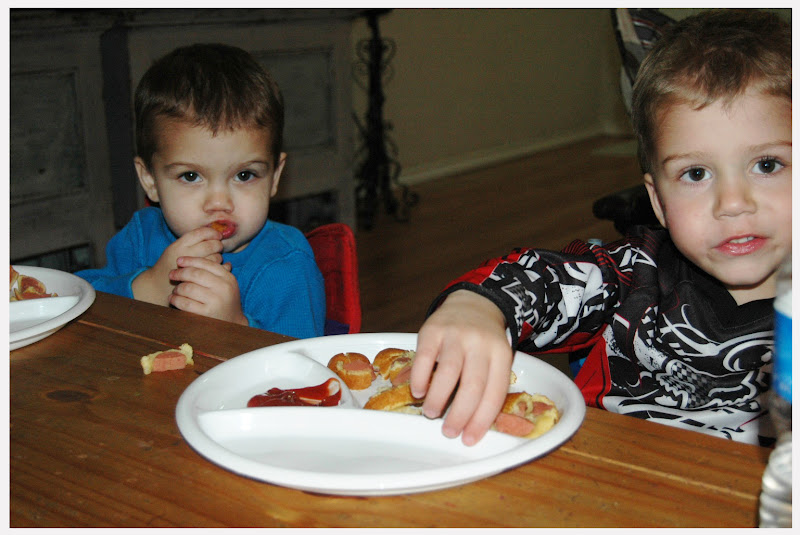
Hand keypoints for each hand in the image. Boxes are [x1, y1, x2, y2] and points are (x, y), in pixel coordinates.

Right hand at [132, 227, 223, 305]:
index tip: (218, 235)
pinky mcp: (198, 279)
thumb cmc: (170, 264)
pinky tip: (213, 268)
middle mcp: (186, 255)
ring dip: (219, 256)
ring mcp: (193, 267)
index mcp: (180, 244)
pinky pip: (214, 270)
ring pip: (215, 257)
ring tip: (215, 257)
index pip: (201, 233)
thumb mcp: (177, 248)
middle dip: (218, 244)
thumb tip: (217, 234)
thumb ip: (193, 241)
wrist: (158, 285)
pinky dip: (218, 267)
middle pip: (211, 245)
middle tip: (219, 247)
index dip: (212, 232)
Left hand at [168, 256, 246, 324]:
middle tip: (172, 274)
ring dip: (177, 288)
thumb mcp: (226, 284)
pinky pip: (185, 303)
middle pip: (196, 274)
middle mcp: (223, 288)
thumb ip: (213, 271)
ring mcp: (215, 301)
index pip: (207, 264)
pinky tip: (173, 299)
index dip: (191, 260)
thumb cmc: (225, 301)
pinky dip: (176, 299)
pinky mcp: (206, 313)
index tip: (179, 260)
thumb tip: (187, 259)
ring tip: (175, 290)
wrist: (233, 324)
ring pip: (188, 288)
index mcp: (228, 278)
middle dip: (180, 272)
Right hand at [410, 289, 512, 445]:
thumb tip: (471, 425)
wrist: (473, 303)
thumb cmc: (483, 342)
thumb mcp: (494, 358)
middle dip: (460, 415)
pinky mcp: (433, 329)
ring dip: (437, 399)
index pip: (494, 393)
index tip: (469, 439)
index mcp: (501, 355)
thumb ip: (487, 385)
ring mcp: (457, 335)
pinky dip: (420, 378)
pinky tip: (418, 391)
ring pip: (448, 373)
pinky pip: (425, 358)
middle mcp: (480, 344)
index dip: (481, 420)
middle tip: (448, 432)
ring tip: (431, 413)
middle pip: (473, 386)